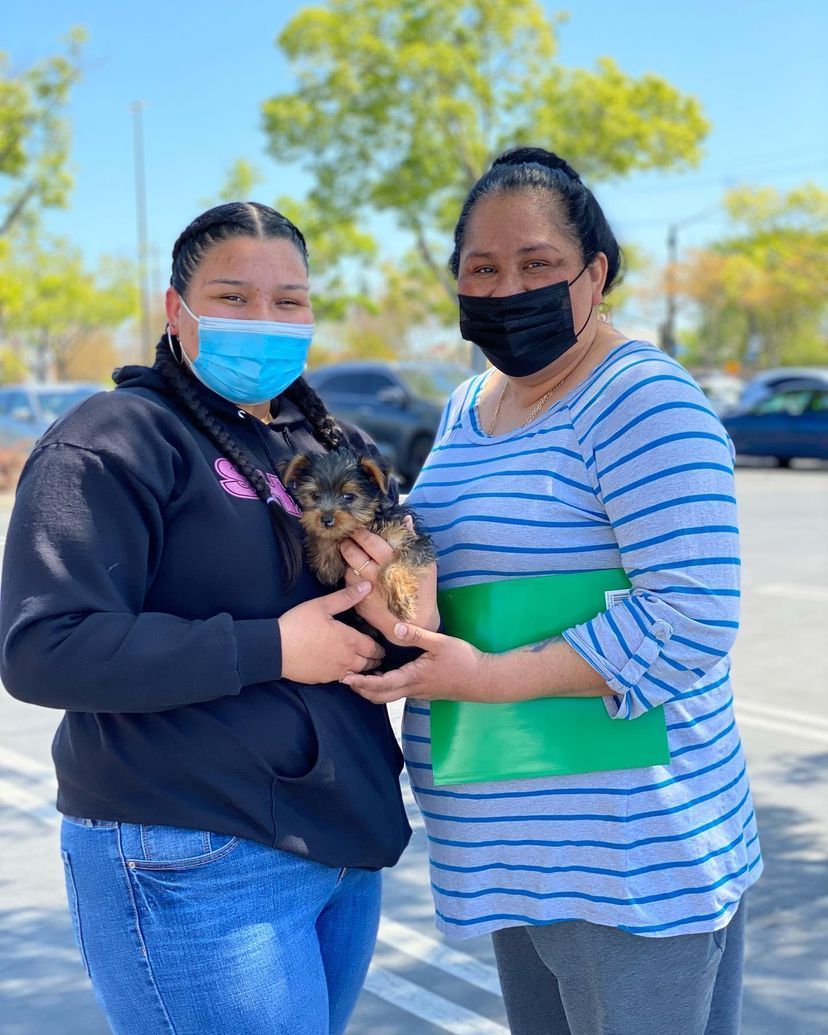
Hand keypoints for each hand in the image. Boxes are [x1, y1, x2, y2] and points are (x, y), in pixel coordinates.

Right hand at [278, 582, 384, 683]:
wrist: (275, 649)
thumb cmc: (298, 625)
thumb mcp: (322, 606)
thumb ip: (347, 597)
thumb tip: (367, 586)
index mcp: (349, 640)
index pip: (373, 647)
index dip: (379, 647)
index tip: (381, 647)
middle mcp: (346, 658)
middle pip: (369, 663)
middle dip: (374, 659)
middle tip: (376, 656)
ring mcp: (335, 671)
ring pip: (357, 674)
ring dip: (363, 669)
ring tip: (364, 664)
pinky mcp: (323, 679)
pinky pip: (342, 679)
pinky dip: (348, 676)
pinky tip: (343, 669)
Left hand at [339, 525, 439, 639]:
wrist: (415, 624)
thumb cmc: (423, 592)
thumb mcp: (424, 565)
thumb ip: (413, 541)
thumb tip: (406, 520)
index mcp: (393, 562)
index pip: (370, 541)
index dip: (361, 532)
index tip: (358, 527)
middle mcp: (377, 575)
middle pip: (353, 553)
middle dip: (347, 543)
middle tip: (348, 538)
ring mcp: (367, 590)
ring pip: (348, 569)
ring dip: (348, 561)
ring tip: (351, 556)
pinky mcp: (360, 603)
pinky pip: (349, 585)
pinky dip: (351, 579)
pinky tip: (358, 576)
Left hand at [342, 622, 497, 704]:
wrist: (484, 680)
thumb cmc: (464, 660)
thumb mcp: (441, 643)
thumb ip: (417, 635)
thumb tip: (395, 627)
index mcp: (414, 677)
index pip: (382, 685)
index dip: (362, 683)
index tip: (346, 678)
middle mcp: (413, 689)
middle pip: (381, 696)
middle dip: (361, 690)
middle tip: (345, 679)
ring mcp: (419, 693)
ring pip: (389, 696)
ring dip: (372, 690)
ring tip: (359, 677)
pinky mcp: (425, 691)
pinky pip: (399, 693)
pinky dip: (385, 688)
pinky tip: (383, 675)